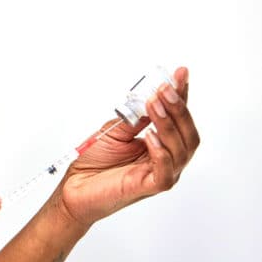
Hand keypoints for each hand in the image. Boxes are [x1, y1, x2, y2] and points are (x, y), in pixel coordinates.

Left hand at [57, 67, 199, 226]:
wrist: (73, 187)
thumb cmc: (94, 161)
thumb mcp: (115, 130)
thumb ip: (135, 117)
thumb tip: (152, 98)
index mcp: (159, 143)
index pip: (177, 118)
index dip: (181, 96)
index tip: (180, 74)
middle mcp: (165, 158)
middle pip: (187, 134)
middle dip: (178, 108)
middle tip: (165, 88)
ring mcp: (159, 173)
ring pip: (181, 150)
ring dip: (168, 123)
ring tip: (154, 104)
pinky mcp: (148, 187)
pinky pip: (166, 173)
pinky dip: (161, 153)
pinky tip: (150, 136)